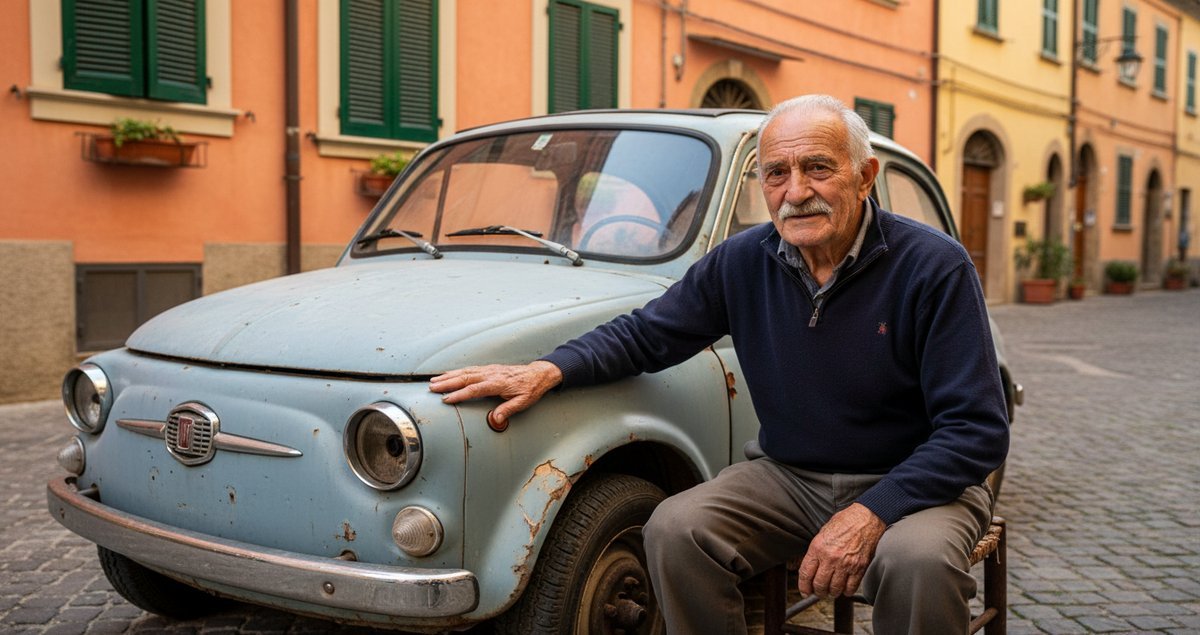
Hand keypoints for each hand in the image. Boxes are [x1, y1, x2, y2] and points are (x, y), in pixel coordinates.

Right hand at [429, 361, 562, 428]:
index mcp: (498, 383)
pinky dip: (456, 372)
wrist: (537, 374)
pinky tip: (447, 375)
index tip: (446, 399)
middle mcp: (490, 374)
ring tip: (433, 381)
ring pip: (464, 372)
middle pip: (465, 378)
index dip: (459, 395)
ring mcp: (488, 370)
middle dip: (447, 383)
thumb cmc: (530, 389)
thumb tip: (496, 419)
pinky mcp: (488, 369)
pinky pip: (469, 369)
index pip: (474, 389)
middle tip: (432, 388)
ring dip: (448, 376)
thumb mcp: (523, 402)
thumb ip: (508, 410)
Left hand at [797, 503, 885, 598]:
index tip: (805, 591)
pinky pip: (850, 588)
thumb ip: (816, 551)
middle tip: (818, 592)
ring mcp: (846, 564)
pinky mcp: (859, 568)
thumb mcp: (823, 533)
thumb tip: (811, 568)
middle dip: (817, 592)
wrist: (866, 518)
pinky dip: (846, 591)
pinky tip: (844, 588)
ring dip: (831, 593)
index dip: (803, 586)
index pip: (806, 573)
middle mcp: (830, 557)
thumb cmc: (845, 522)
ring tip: (831, 591)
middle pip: (819, 585)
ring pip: (834, 589)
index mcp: (818, 547)